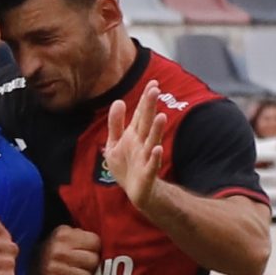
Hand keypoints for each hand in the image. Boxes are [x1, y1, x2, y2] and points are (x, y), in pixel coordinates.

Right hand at [39, 223, 101, 274]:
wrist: (29, 262)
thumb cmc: (55, 246)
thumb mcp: (66, 233)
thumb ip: (83, 237)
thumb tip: (106, 250)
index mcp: (64, 235)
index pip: (95, 242)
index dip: (95, 248)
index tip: (90, 250)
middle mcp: (59, 251)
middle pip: (93, 261)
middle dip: (92, 264)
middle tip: (86, 264)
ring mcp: (54, 268)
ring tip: (78, 273)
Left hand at [101, 82, 175, 210]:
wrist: (136, 191)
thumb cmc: (126, 165)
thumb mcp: (115, 143)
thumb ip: (115, 123)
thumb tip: (118, 101)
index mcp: (134, 134)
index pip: (141, 113)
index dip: (145, 99)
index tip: (153, 82)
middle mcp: (142, 143)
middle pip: (146, 122)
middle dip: (150, 107)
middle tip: (155, 90)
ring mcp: (146, 157)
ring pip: (152, 141)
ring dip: (156, 130)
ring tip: (161, 116)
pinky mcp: (147, 173)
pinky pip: (152, 164)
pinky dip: (155, 157)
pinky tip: (158, 149)